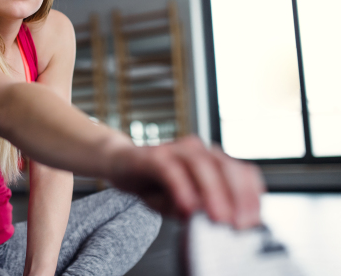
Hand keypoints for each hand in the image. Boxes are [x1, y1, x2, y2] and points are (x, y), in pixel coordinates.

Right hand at [108, 136, 264, 228]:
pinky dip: (182, 189)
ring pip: (202, 165)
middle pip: (227, 167)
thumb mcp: (184, 201)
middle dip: (237, 197)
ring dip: (213, 193)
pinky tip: (187, 208)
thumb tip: (219, 223)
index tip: (254, 221)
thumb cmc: (155, 182)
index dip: (252, 196)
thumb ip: (202, 209)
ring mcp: (176, 150)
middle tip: (239, 224)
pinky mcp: (154, 155)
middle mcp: (198, 150)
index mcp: (212, 159)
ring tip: (218, 218)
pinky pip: (171, 170)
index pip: (243, 172)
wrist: (120, 164)